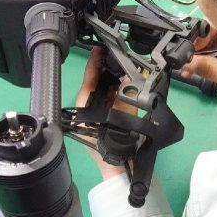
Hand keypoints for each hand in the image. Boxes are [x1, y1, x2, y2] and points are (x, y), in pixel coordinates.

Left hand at [75, 47, 136, 179]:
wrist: (120, 167)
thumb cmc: (108, 147)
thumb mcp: (112, 120)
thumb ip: (119, 100)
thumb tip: (124, 80)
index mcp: (85, 107)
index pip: (88, 81)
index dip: (93, 64)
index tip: (98, 49)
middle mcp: (92, 107)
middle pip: (99, 82)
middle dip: (107, 68)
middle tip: (116, 53)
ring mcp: (103, 112)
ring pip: (108, 89)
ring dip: (116, 77)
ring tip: (124, 63)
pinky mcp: (113, 116)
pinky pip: (117, 97)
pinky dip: (123, 89)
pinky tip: (131, 82)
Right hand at [180, 26, 216, 98]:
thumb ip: (208, 69)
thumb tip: (185, 64)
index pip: (213, 22)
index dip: (198, 35)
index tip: (187, 49)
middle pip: (212, 30)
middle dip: (198, 45)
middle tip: (186, 60)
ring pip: (216, 39)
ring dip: (203, 51)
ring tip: (190, 66)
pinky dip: (212, 54)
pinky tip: (201, 65)